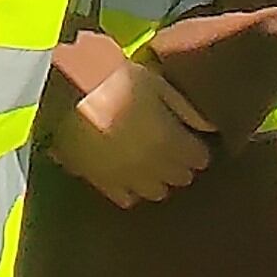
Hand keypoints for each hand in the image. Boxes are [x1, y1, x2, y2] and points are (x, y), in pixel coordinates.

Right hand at [49, 54, 215, 207]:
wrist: (66, 93)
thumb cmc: (114, 79)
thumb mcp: (156, 84)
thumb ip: (185, 109)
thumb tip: (211, 128)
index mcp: (170, 141)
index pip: (199, 158)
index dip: (198, 148)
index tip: (193, 139)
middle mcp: (154, 167)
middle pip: (181, 177)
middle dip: (181, 164)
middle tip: (174, 148)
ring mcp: (127, 178)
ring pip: (157, 192)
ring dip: (160, 178)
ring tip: (152, 161)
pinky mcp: (101, 183)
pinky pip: (126, 197)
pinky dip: (132, 189)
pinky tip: (128, 172)